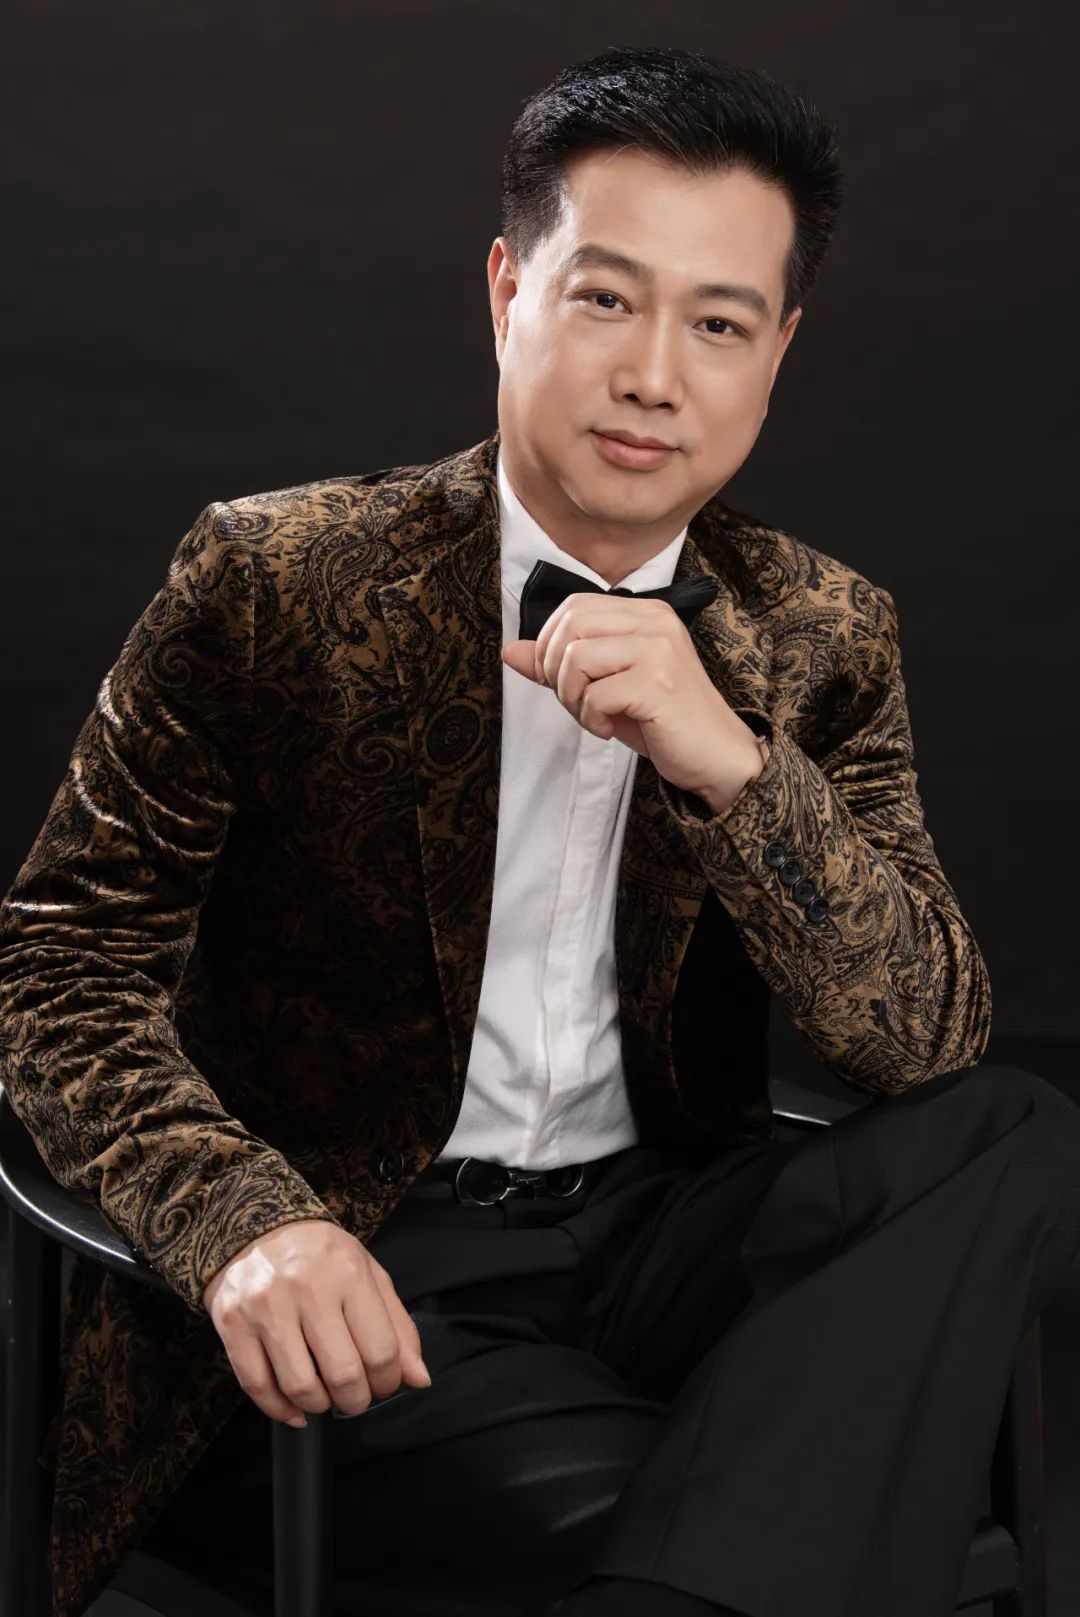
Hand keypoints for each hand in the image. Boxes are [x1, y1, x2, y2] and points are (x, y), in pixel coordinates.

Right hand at [201, 1218, 430, 1425]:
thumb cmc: (318, 1254)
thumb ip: (398, 1327)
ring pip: (300, 1387)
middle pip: (343, 1375)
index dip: (389, 1381)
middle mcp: (307, 1289)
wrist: (255, 1226)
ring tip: (325, 1396)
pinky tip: (295, 1408)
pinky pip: (258, 1386)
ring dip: (319, 1406)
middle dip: (356, 1401)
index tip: (383, 1383)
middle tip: (355, 1396)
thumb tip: (419, 1379)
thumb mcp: (367, 1274)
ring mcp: (266, 1308)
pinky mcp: (233, 1324)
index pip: (380, 1351)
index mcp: (348, 1274)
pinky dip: (280, 1409)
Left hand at [501, 594, 763, 810]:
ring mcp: (658, 650)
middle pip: (570, 626)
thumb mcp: (607, 685)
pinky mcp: (658, 684)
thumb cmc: (663, 720)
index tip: (562, 680)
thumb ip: (561, 665)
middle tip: (576, 701)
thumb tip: (511, 651)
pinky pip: (595, 694)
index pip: (573, 607)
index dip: (549, 644)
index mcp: (645, 613)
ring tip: (594, 717)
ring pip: (576, 658)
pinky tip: (611, 729)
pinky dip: (592, 719)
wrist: (717, 755)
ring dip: (572, 698)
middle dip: (555, 671)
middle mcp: (654, 622)